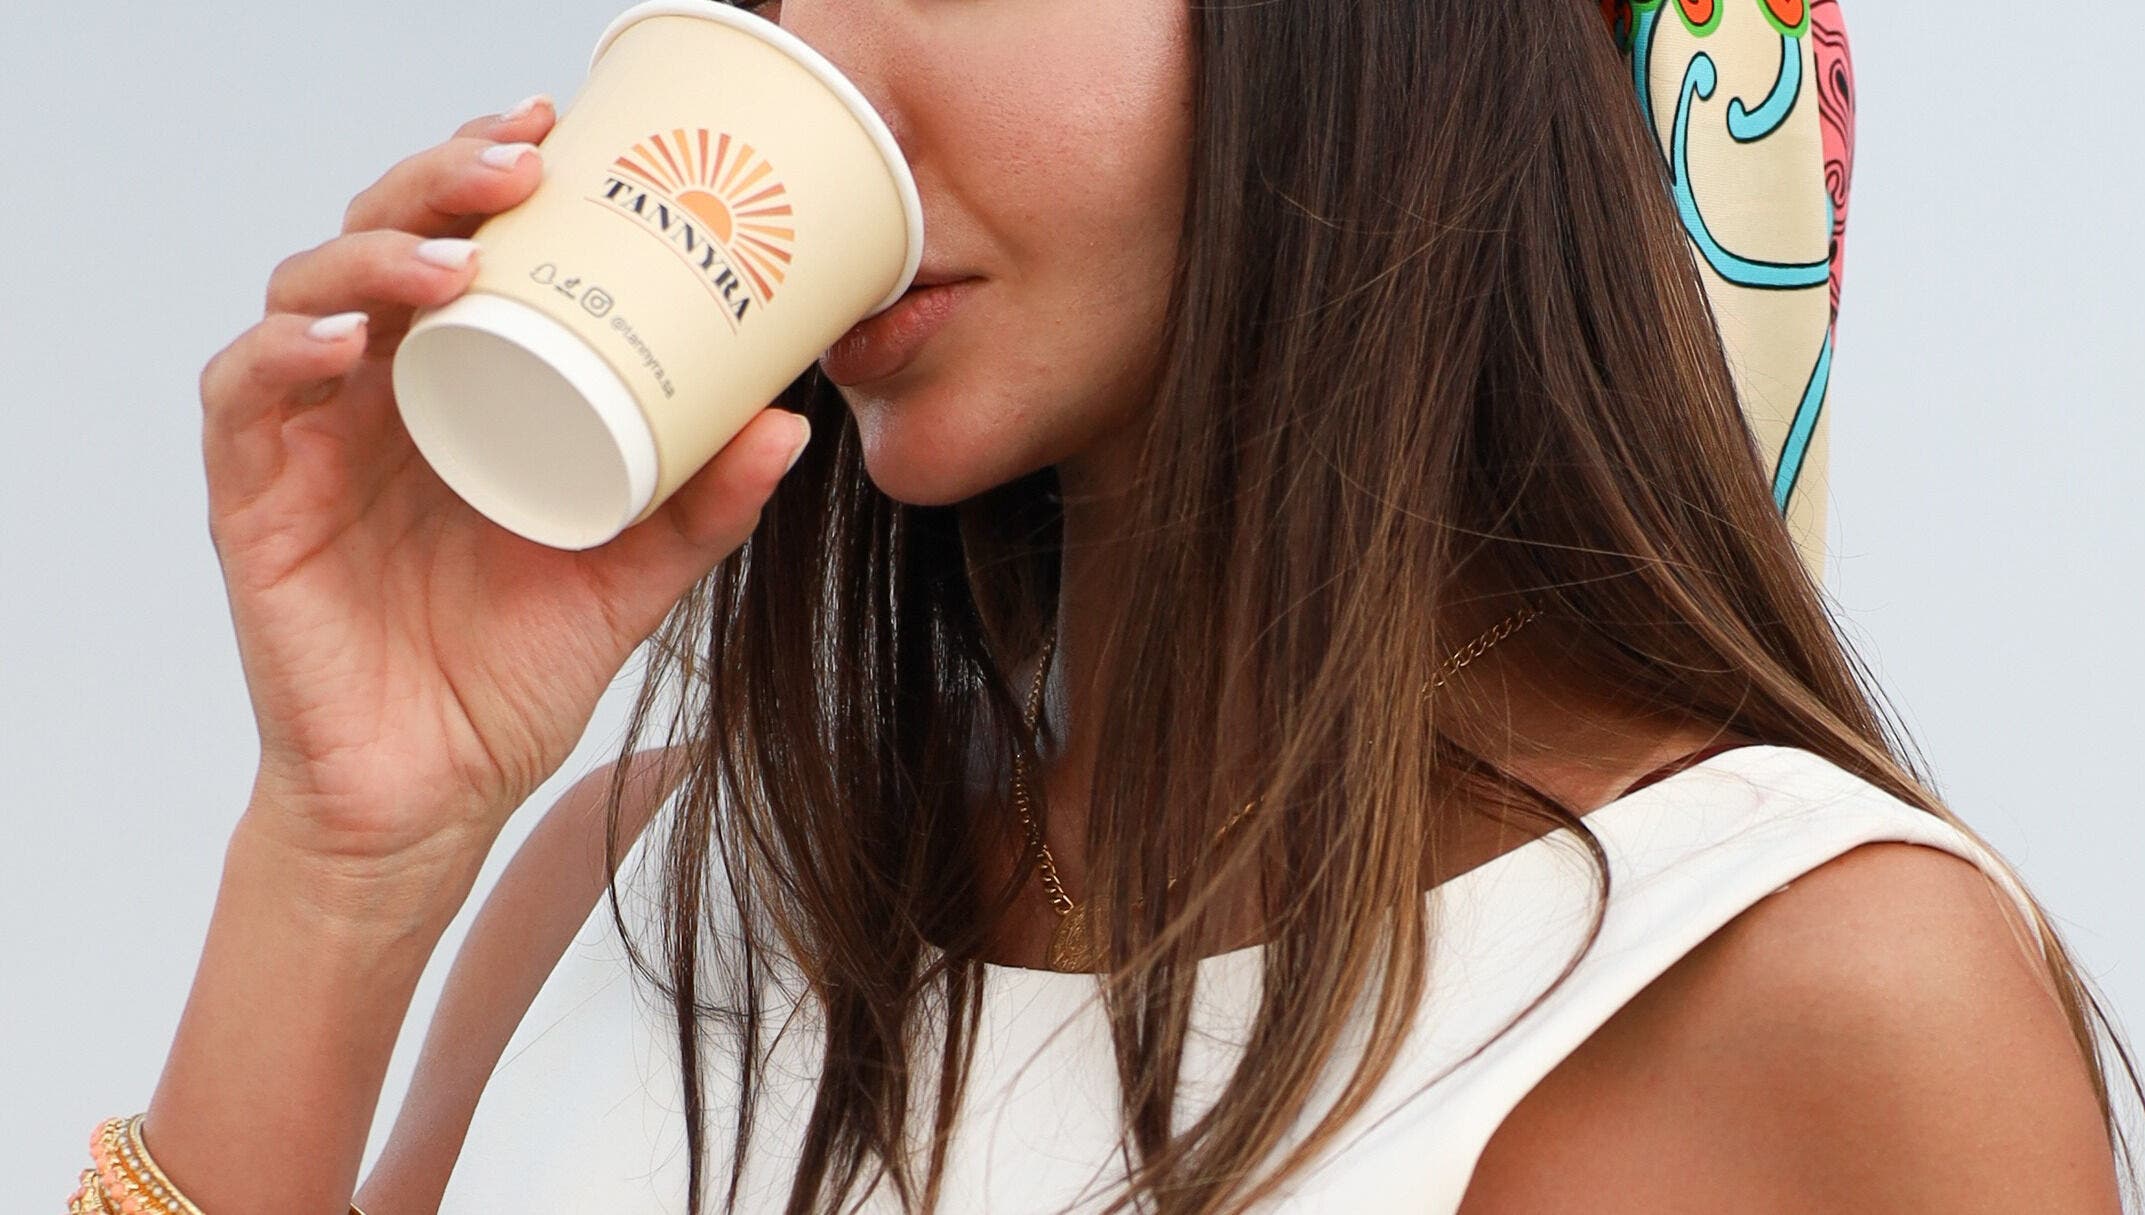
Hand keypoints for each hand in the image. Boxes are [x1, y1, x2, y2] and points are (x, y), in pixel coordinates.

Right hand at [198, 97, 808, 879]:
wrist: (436, 794)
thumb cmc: (515, 671)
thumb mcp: (633, 577)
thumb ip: (704, 505)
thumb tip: (792, 421)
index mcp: (459, 387)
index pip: (457, 244)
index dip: (488, 173)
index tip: (558, 128)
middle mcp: (380, 395)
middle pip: (382, 242)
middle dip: (440, 184)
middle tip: (521, 164)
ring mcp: (312, 442)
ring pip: (306, 296)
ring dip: (372, 257)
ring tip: (450, 260)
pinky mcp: (255, 502)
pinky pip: (244, 401)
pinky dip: (283, 357)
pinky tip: (344, 345)